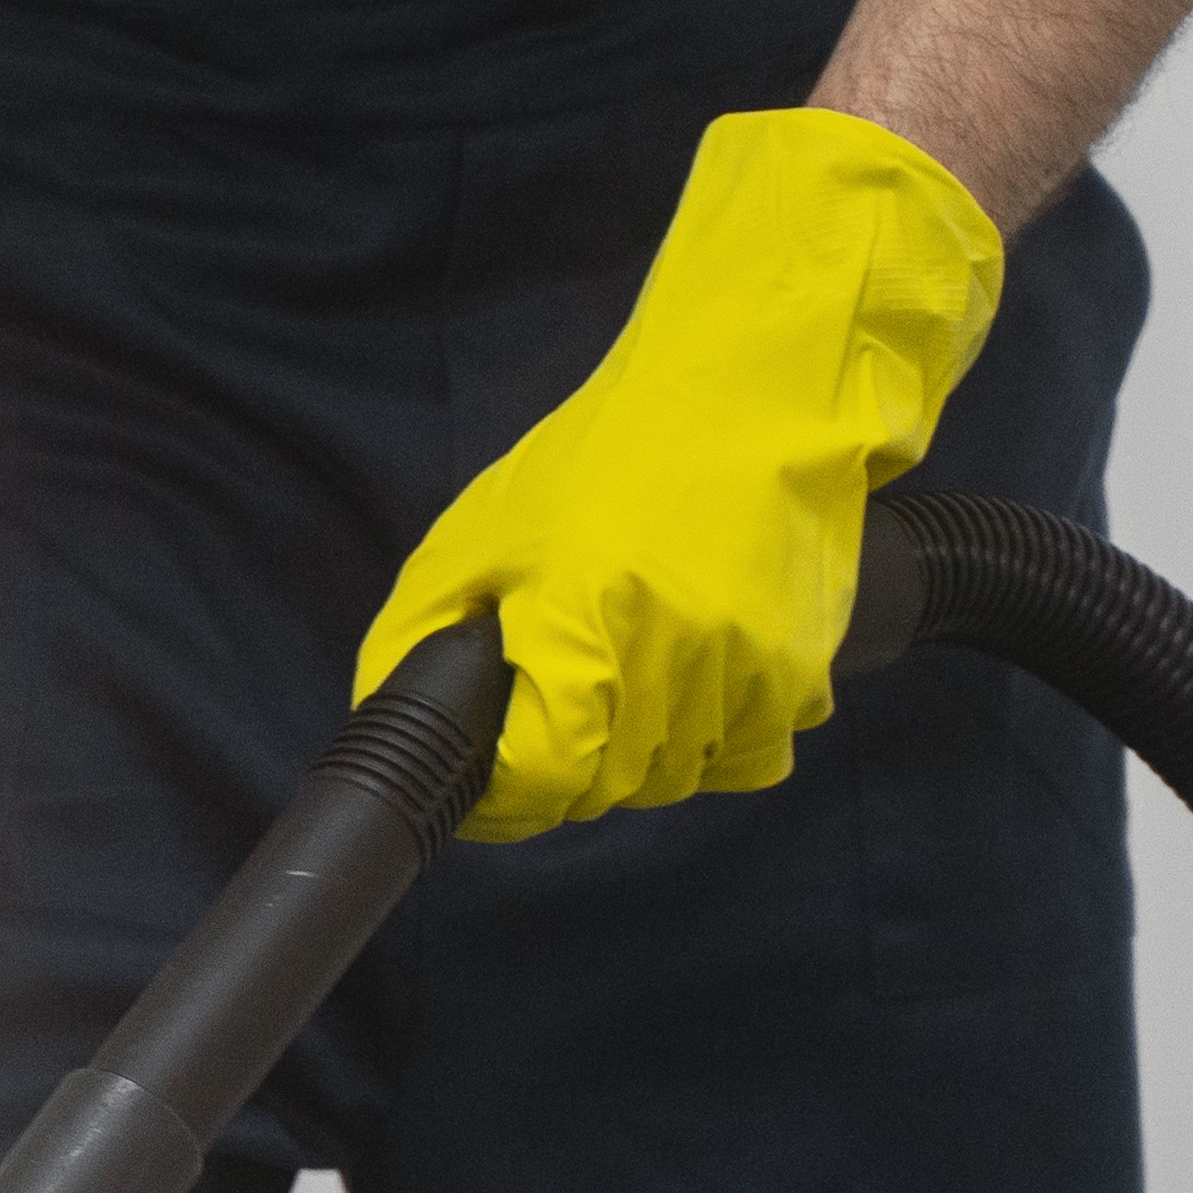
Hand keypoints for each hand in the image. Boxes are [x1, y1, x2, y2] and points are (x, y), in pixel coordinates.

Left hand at [356, 110, 1003, 835]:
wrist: (750, 397)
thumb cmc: (604, 462)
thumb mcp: (480, 533)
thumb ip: (418, 632)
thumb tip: (389, 720)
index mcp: (581, 622)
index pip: (545, 776)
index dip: (511, 796)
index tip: (500, 778)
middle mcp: (670, 655)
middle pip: (610, 789)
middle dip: (574, 771)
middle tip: (566, 710)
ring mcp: (745, 667)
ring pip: (681, 780)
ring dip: (647, 756)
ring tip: (635, 680)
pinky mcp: (802, 669)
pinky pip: (755, 757)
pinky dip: (720, 739)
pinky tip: (699, 679)